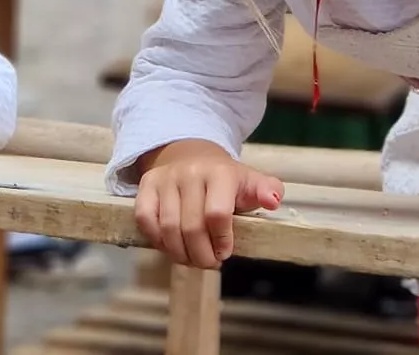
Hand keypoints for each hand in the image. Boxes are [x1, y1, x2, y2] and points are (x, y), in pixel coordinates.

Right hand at [133, 139, 284, 269]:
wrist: (192, 155)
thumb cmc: (226, 179)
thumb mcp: (250, 182)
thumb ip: (268, 190)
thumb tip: (273, 201)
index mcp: (220, 173)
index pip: (217, 214)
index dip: (221, 241)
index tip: (225, 252)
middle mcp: (190, 173)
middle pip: (191, 227)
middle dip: (201, 255)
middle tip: (208, 263)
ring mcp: (165, 178)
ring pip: (167, 228)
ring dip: (180, 253)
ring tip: (191, 259)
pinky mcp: (146, 185)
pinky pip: (145, 219)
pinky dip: (157, 240)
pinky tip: (170, 247)